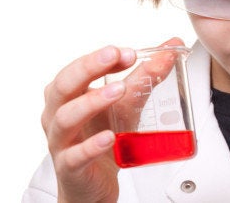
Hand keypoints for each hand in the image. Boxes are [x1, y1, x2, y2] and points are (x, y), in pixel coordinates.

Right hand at [41, 38, 182, 201]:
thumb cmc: (104, 136)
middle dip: (88, 68)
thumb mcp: (127, 104)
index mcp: (68, 96)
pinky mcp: (70, 168)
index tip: (126, 52)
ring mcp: (62, 142)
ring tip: (119, 91)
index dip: (97, 58)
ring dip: (92, 102)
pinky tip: (108, 137)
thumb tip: (172, 48)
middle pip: (63, 87)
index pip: (76, 70)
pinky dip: (91, 145)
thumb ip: (146, 76)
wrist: (95, 182)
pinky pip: (75, 156)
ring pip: (66, 118)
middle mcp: (58, 115)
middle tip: (115, 57)